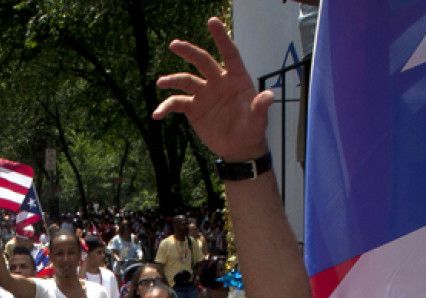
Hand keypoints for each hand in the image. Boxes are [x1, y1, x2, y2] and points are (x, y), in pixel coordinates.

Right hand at [154, 17, 275, 162]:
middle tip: (174, 45)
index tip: (212, 22)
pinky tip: (157, 114)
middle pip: (202, 62)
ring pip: (186, 81)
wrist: (238, 148)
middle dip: (188, 52)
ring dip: (172, 80)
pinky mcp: (193, 109)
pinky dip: (165, 107)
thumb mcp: (258, 120)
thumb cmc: (252, 130)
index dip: (221, 38)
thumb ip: (260, 107)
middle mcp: (218, 82)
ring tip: (161, 83)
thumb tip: (268, 96)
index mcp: (236, 79)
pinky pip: (176, 104)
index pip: (229, 54)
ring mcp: (204, 94)